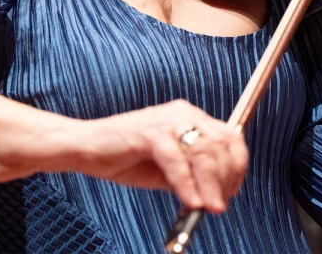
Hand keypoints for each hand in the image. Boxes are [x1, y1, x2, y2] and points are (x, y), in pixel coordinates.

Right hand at [78, 98, 247, 213]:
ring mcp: (166, 120)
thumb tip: (217, 196)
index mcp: (191, 118)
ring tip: (209, 208)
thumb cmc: (124, 159)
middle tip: (220, 205)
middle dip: (225, 178)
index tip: (233, 191)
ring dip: (210, 184)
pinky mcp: (149, 131)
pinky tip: (191, 202)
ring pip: (202, 152)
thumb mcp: (167, 171)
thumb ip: (192, 177)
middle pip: (220, 144)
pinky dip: (186, 184)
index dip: (237, 165)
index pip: (229, 137)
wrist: (84, 148)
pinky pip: (176, 161)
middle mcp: (183, 113)